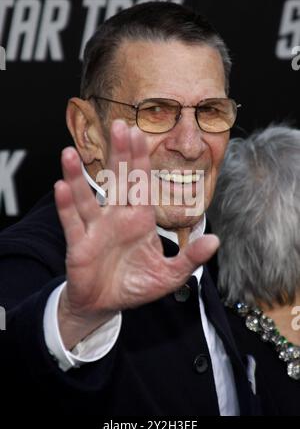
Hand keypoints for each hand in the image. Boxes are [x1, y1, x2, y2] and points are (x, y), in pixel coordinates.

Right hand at [54, 120, 218, 348]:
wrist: (106, 304)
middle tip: (119, 125)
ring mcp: (96, 229)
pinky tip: (62, 187)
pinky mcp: (79, 245)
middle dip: (119, 154)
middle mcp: (117, 218)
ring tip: (69, 153)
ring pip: (87, 198)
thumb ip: (190, 258)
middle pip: (117, 181)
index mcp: (140, 219)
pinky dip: (67, 206)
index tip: (140, 133)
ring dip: (78, 176)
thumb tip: (215, 240)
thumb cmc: (136, 284)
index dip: (141, 159)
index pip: (141, 183)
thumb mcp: (170, 274)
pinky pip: (72, 222)